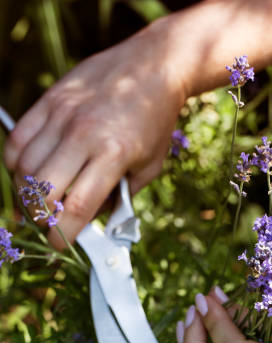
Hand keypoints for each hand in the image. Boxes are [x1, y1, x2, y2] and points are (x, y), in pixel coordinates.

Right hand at [4, 20, 185, 246]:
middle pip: (43, 190)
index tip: (59, 245)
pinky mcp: (50, 101)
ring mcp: (62, 115)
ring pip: (24, 167)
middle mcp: (83, 133)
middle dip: (42, 217)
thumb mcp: (149, 167)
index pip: (77, 206)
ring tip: (40, 200)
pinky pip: (17, 140)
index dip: (63, 234)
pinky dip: (16, 164)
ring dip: (27, 193)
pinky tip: (29, 174)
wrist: (153, 67)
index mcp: (113, 154)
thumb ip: (120, 197)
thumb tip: (91, 223)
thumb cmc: (154, 122)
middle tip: (50, 222)